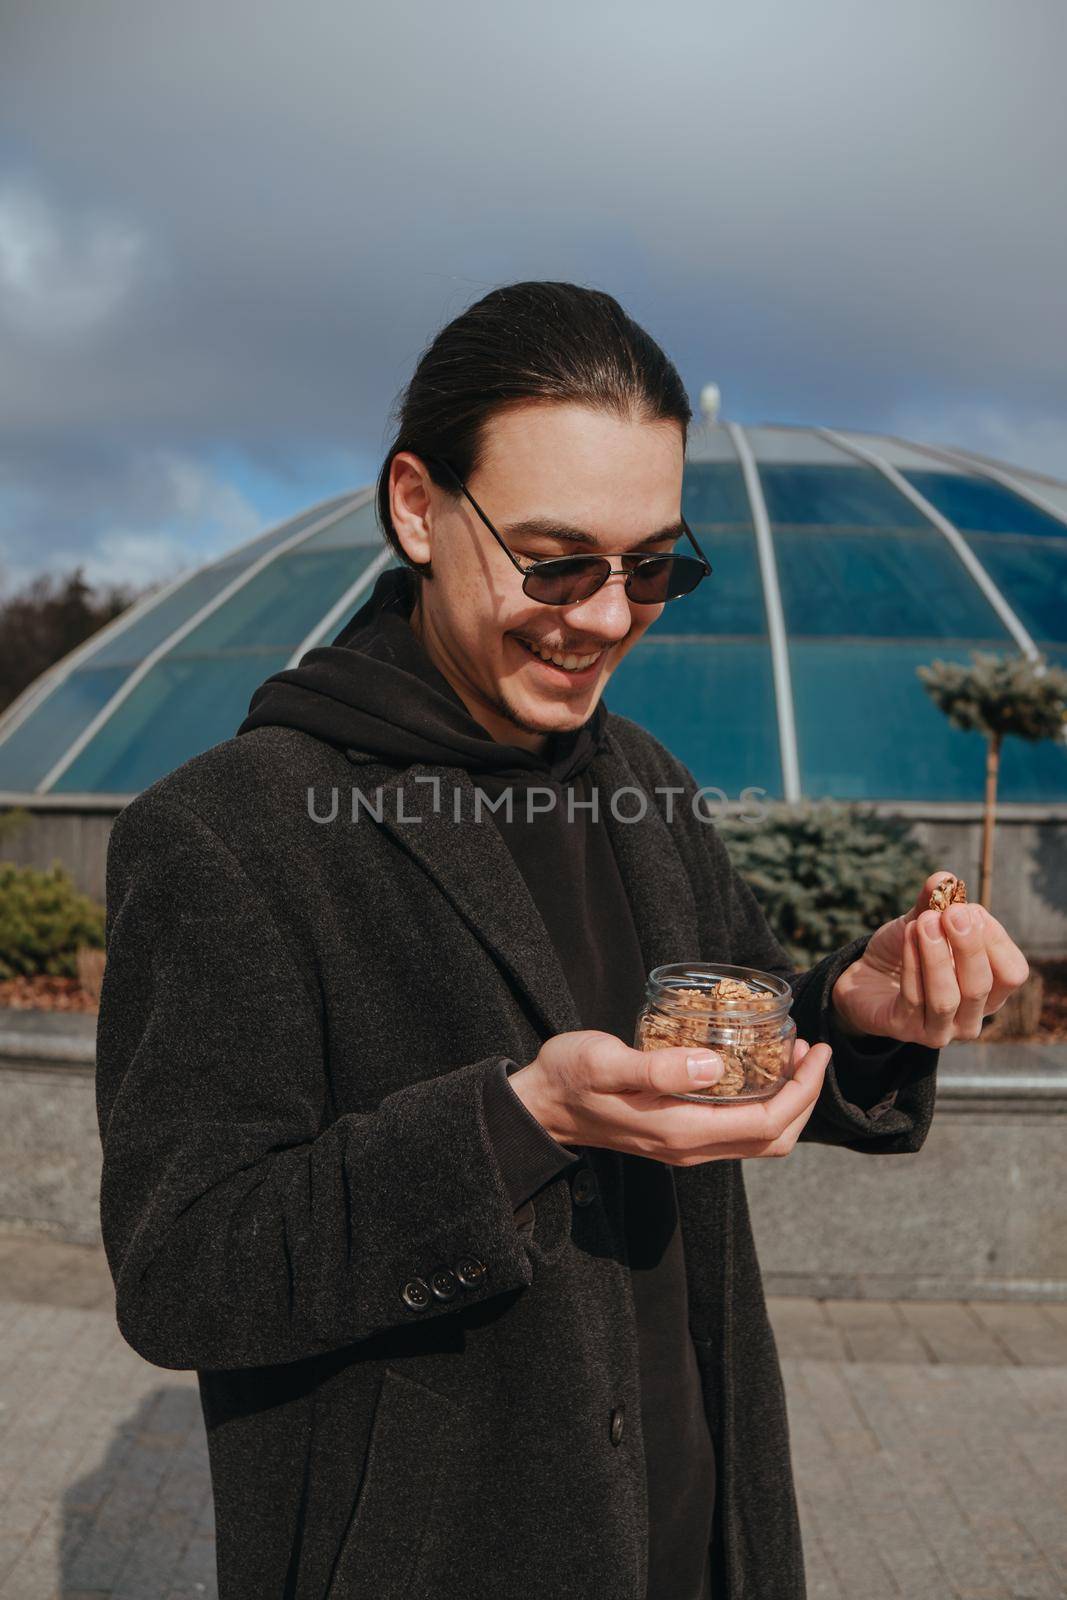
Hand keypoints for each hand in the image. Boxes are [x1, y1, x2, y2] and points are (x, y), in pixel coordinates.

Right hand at [509, 1031, 832, 1166]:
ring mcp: (685, 1146)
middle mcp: (690, 1147)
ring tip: (790, 1056)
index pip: (767, 1122)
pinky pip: (738, 1130)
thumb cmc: (569, 1076)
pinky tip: (755, 1070)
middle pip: (774, 1139)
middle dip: (803, 1097)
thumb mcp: (606, 1062)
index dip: (801, 1090)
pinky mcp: (677, 1137)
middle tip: (810, 1050)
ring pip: (759, 1139)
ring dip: (786, 1101)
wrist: (540, 1106)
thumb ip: (658, 1067)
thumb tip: (714, 1066)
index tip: (814, 1050)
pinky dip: (762, 1104)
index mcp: (681, 1130)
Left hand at [831, 868, 1030, 1048]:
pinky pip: (913, 998)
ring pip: (947, 997)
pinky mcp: (905, 1030)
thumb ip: (935, 902)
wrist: (864, 976)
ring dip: (937, 956)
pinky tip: (907, 935)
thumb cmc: (906, 950)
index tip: (969, 909)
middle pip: (983, 986)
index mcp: (989, 992)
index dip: (994, 939)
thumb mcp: (922, 921)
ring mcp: (939, 1029)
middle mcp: (970, 1017)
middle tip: (953, 912)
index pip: (1011, 972)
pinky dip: (912, 963)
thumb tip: (944, 878)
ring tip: (925, 922)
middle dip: (968, 946)